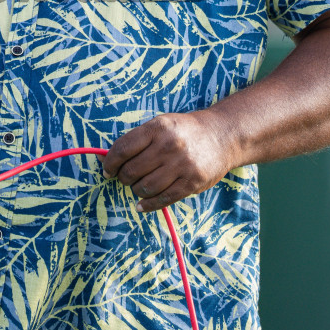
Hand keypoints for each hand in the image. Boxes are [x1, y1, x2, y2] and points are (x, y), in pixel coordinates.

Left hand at [102, 111, 236, 212]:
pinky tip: (141, 204)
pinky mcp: (192, 182)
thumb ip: (137, 140)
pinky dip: (148, 205)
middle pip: (132, 171)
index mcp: (158, 128)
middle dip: (123, 178)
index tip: (107, 170)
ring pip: (145, 187)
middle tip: (125, 178)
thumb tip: (107, 160)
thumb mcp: (161, 125)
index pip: (123, 149)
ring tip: (138, 186)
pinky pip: (163, 199)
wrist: (222, 136)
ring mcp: (182, 165)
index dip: (110, 163)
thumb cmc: (185, 131)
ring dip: (137, 190)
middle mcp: (169, 146)